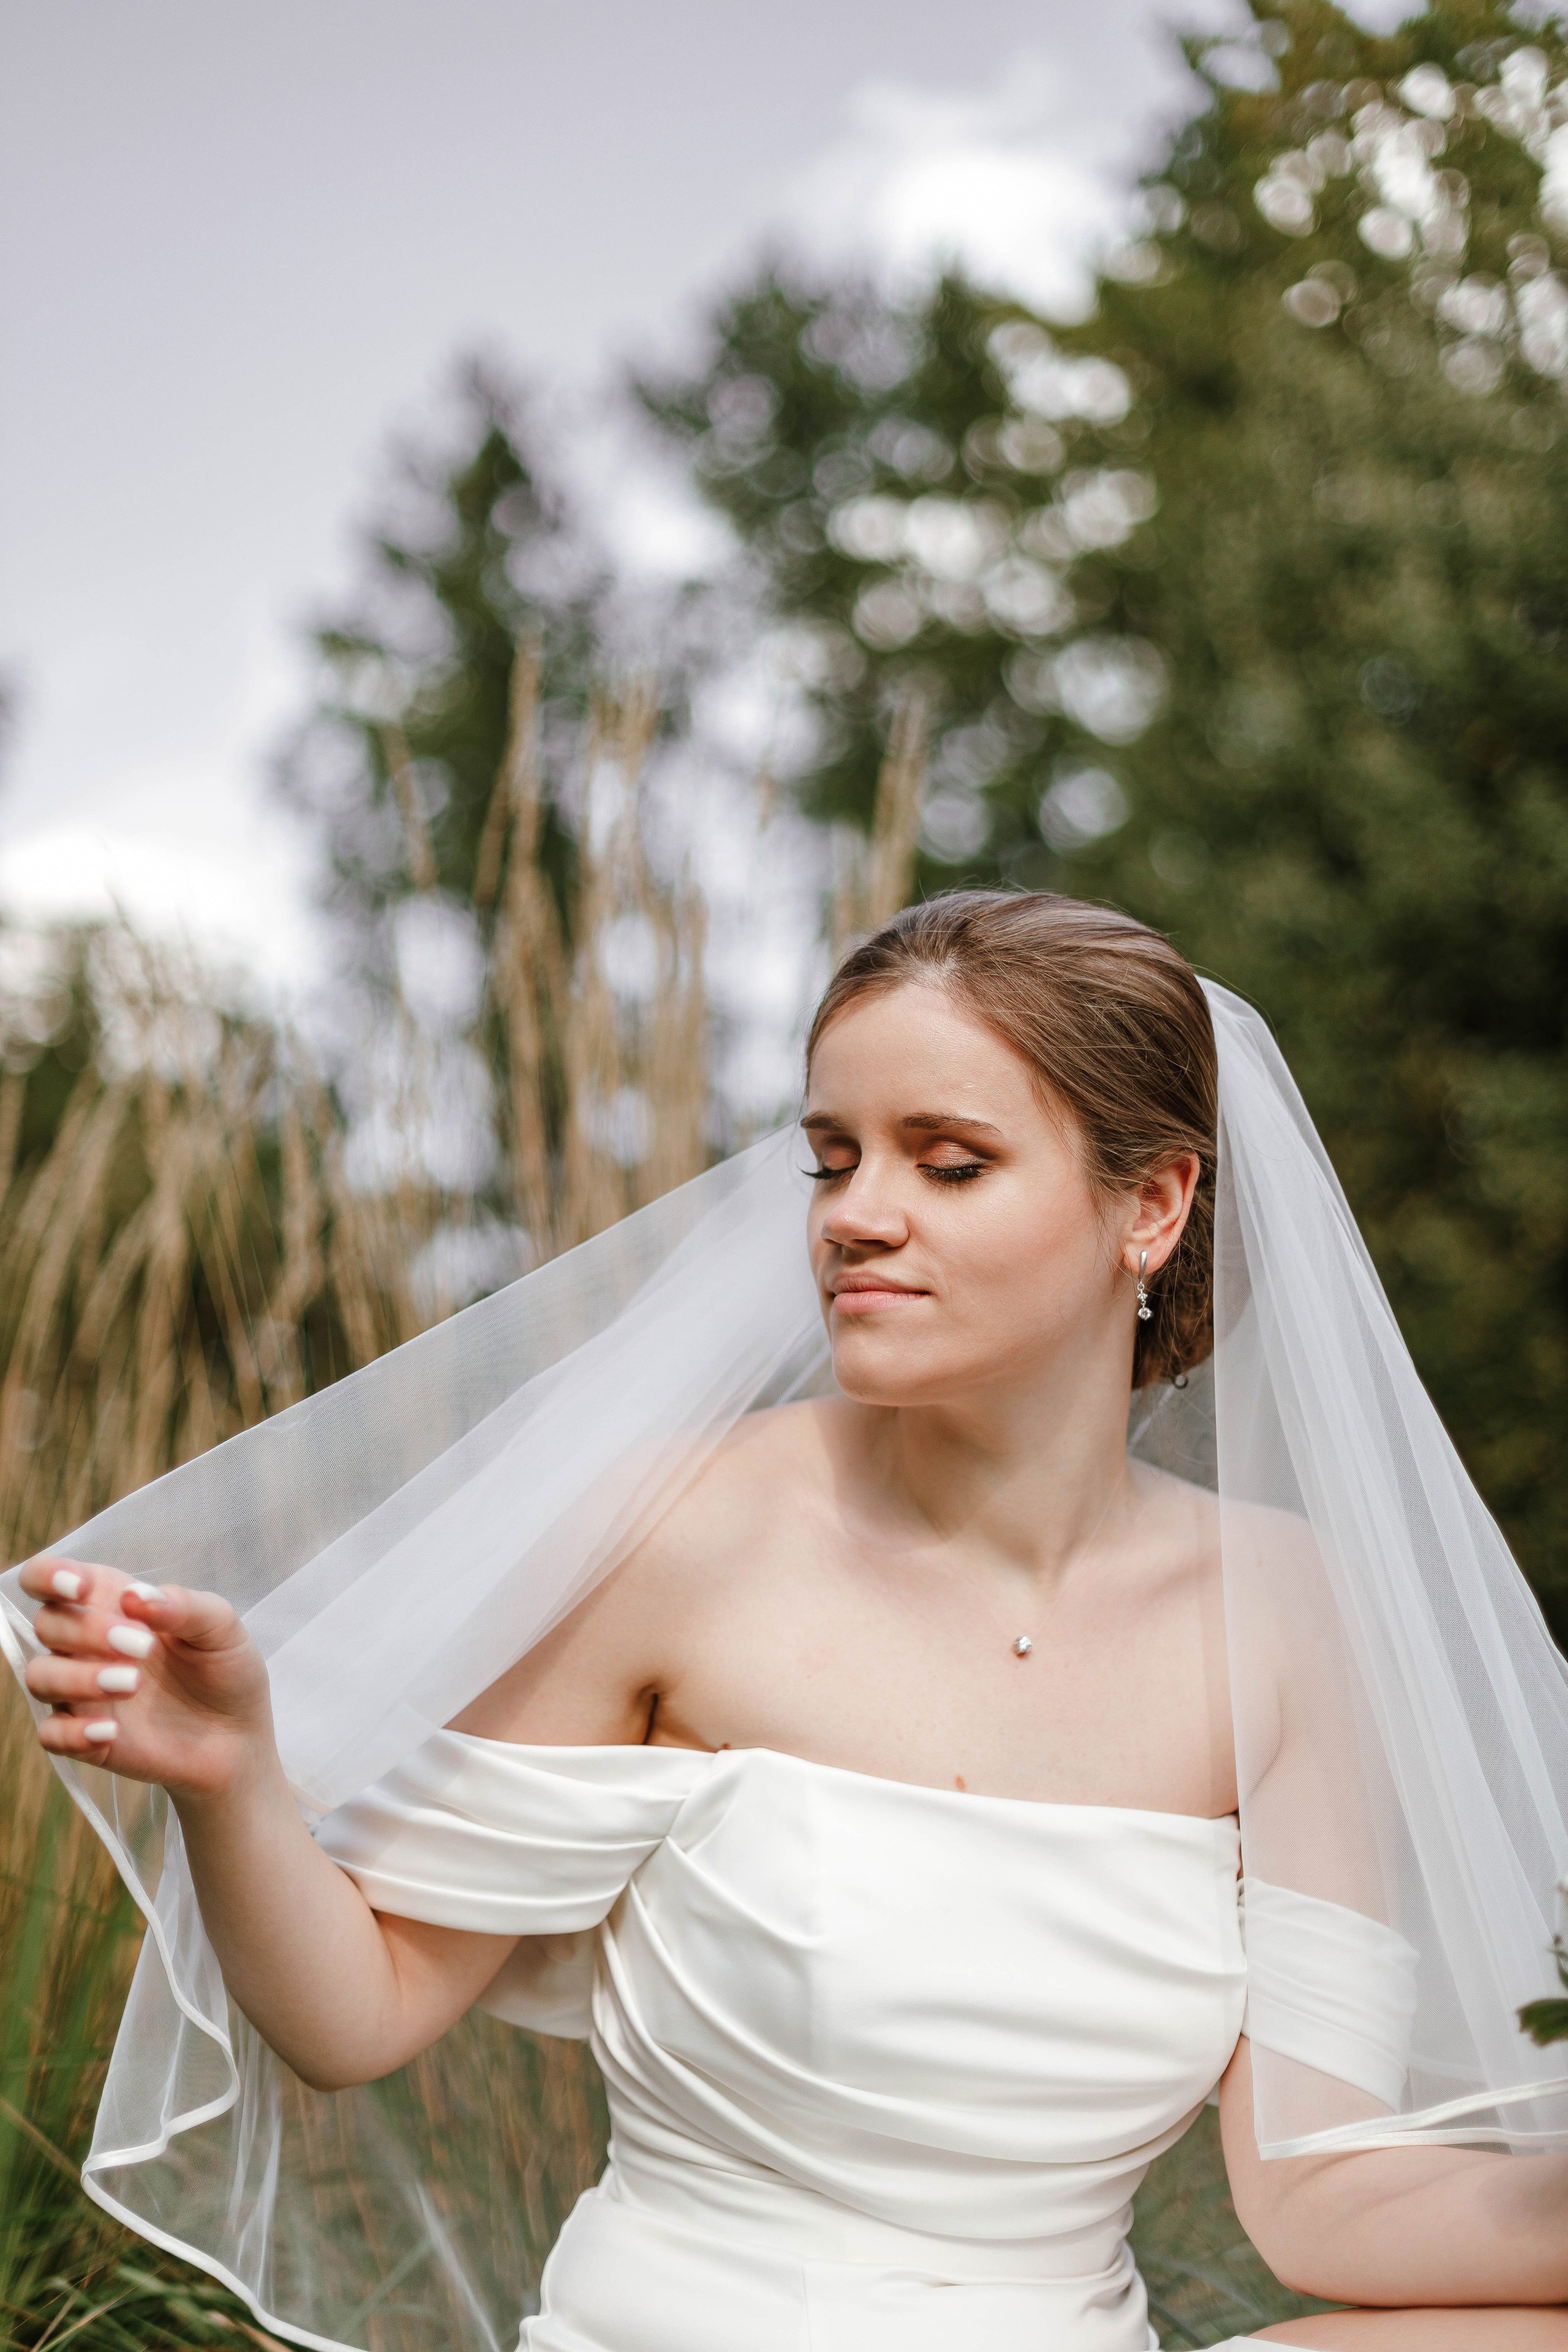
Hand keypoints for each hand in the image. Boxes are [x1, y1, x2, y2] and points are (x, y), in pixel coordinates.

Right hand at [19, 1557, 274, 1800]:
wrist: (241, 1736)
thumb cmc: (225, 1669)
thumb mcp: (220, 1628)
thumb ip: (183, 1605)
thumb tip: (136, 1596)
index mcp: (113, 1603)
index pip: (51, 1578)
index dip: (49, 1575)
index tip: (79, 1588)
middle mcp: (87, 1645)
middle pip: (47, 1624)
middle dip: (86, 1630)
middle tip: (142, 1645)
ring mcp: (83, 1692)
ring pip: (40, 1676)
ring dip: (77, 1677)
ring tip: (133, 1684)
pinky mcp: (86, 1737)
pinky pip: (51, 1734)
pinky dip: (72, 1732)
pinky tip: (111, 1732)